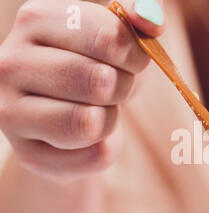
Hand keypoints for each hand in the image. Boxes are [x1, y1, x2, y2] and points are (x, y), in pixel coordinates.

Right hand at [0, 0, 163, 182]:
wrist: (69, 117)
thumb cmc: (97, 69)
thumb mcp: (119, 38)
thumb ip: (138, 19)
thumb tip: (153, 19)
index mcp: (37, 20)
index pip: (110, 39)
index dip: (135, 57)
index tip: (129, 60)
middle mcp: (11, 63)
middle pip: (100, 82)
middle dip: (121, 89)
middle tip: (109, 89)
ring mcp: (10, 112)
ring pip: (90, 124)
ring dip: (109, 121)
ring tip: (95, 112)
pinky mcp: (27, 154)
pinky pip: (94, 157)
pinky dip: (104, 150)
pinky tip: (86, 139)